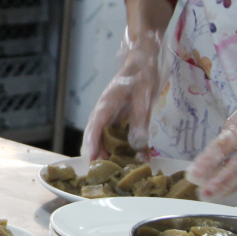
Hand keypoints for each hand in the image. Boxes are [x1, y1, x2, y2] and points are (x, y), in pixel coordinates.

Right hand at [82, 28, 164, 161]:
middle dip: (98, 156)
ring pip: (104, 141)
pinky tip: (138, 158)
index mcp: (106, 106)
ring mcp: (110, 118)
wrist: (143, 60)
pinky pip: (117, 138)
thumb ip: (140, 122)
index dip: (92, 146)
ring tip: (120, 171)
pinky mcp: (119, 120)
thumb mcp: (144, 97)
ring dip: (110, 155)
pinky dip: (124, 149)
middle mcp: (104, 114)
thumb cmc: (141, 75)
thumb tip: (136, 147)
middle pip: (94, 138)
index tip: (92, 162)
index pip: (94, 129)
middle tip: (107, 175)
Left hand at [187, 100, 236, 198]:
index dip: (207, 162)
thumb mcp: (234, 122)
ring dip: (228, 189)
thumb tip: (206, 162)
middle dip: (220, 182)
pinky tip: (224, 193)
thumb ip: (223, 141)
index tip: (193, 175)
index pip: (222, 147)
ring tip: (210, 197)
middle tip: (204, 193)